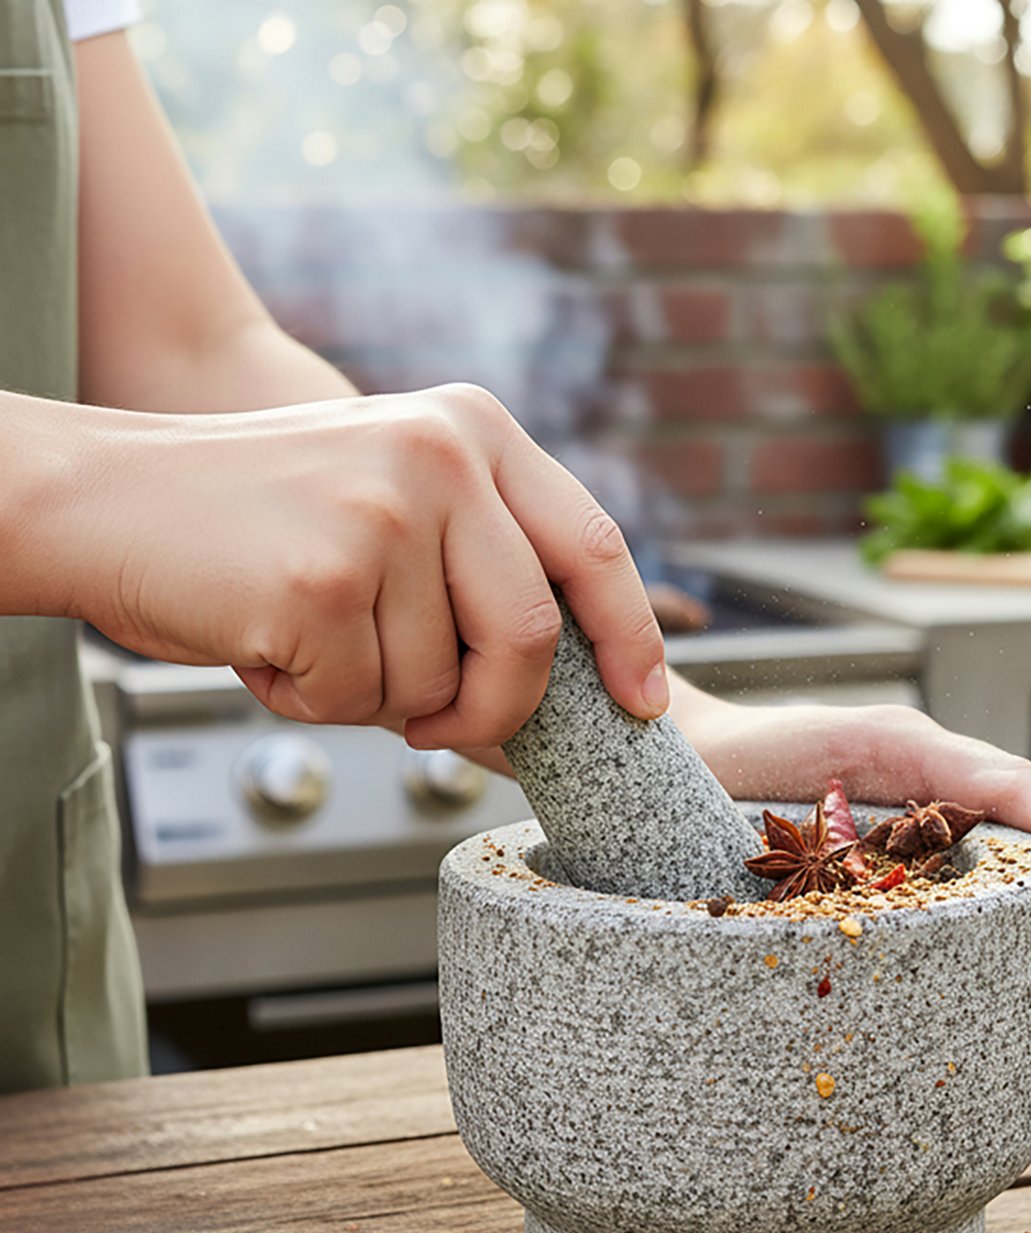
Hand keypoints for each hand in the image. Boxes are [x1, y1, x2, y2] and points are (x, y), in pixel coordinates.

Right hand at [67, 384, 665, 745]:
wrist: (107, 500)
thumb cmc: (261, 519)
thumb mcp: (398, 497)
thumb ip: (483, 557)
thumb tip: (578, 677)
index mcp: (475, 429)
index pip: (595, 545)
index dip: (632, 636)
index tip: (644, 700)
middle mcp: (443, 454)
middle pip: (531, 635)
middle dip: (495, 707)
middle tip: (438, 725)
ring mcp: (384, 513)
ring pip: (437, 681)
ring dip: (374, 696)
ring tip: (308, 634)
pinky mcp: (322, 579)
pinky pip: (359, 700)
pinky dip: (312, 700)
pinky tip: (265, 640)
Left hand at [683, 695, 1030, 1051]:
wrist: (692, 776)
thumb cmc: (773, 748)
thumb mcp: (866, 742)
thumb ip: (944, 764)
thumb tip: (1030, 804)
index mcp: (938, 779)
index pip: (1028, 807)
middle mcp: (934, 833)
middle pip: (1028, 885)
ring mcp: (909, 882)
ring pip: (997, 933)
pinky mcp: (875, 926)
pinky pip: (942, 963)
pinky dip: (988, 999)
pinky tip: (1013, 1041)